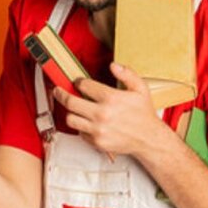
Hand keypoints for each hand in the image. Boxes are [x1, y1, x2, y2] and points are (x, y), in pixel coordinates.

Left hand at [53, 62, 178, 157]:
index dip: (79, 82)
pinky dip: (82, 127)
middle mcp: (102, 113)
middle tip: (59, 91)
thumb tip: (114, 66)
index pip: (84, 86)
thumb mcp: (141, 89)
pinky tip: (88, 122)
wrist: (149, 138)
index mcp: (111, 98)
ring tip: (74, 109)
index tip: (78, 82)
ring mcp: (98, 129)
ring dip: (71, 112)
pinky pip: (80, 132)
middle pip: (70, 102)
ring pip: (70, 119)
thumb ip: (127, 74)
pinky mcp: (97, 141)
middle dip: (61, 94)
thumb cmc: (144, 114)